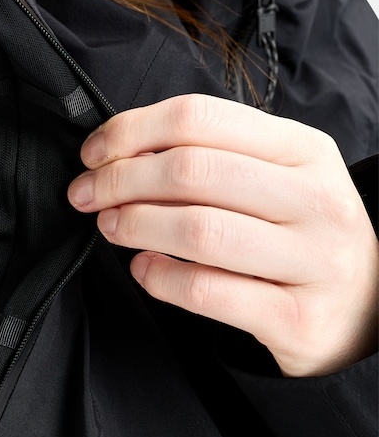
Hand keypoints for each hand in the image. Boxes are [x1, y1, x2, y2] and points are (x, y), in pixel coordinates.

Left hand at [67, 94, 378, 377]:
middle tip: (86, 194)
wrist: (369, 306)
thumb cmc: (301, 233)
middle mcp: (316, 200)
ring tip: (110, 227)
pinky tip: (143, 270)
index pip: (200, 118)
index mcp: (305, 150)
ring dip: (134, 225)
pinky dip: (159, 278)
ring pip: (198, 230)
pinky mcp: (296, 319)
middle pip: (192, 171)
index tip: (94, 153)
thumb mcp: (278, 177)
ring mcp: (312, 261)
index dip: (131, 130)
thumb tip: (118, 151)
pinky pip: (208, 292)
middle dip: (120, 180)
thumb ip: (213, 156)